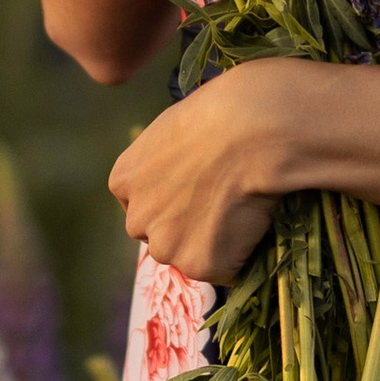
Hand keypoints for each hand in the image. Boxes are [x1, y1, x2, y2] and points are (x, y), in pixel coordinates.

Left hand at [106, 62, 309, 284]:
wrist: (251, 131)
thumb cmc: (222, 112)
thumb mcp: (177, 128)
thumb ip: (170, 159)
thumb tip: (192, 168)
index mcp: (124, 180)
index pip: (144, 204)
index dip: (175, 202)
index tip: (200, 193)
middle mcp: (136, 219)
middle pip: (161, 236)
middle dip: (188, 229)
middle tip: (226, 207)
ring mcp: (166, 247)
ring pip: (191, 255)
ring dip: (215, 245)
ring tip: (246, 213)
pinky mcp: (200, 265)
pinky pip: (225, 268)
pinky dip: (242, 255)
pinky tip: (255, 224)